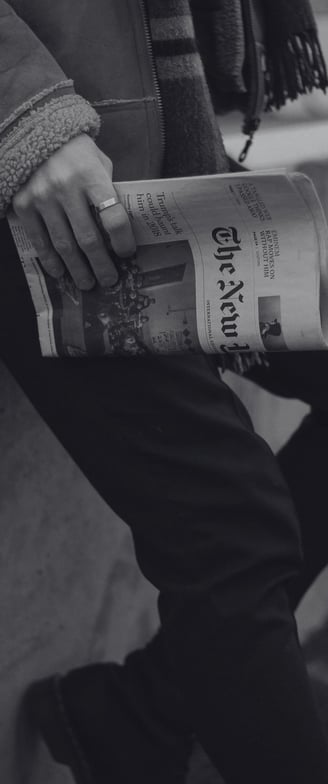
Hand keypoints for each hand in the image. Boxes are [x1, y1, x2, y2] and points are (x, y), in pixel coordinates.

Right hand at [12, 134, 135, 288]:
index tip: (127, 254)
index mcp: (91, 175)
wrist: (34, 131)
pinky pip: (40, 240)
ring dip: (78, 269)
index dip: (122, 241)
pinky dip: (51, 260)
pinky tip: (61, 272)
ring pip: (64, 245)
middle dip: (101, 265)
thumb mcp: (99, 162)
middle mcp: (66, 188)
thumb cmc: (76, 151)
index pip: (113, 217)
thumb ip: (108, 190)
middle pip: (88, 239)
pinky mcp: (24, 205)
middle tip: (110, 280)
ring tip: (88, 283)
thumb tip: (118, 227)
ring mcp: (42, 198)